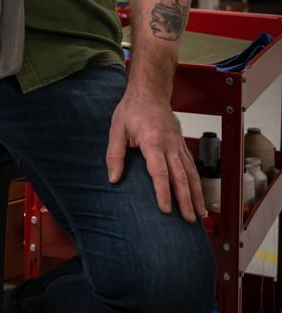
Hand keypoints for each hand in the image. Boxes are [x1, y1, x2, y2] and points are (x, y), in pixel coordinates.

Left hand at [106, 92, 205, 223]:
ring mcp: (178, 145)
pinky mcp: (182, 146)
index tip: (165, 209)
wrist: (150, 92)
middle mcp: (169, 145)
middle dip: (186, 199)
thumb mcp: (116, 128)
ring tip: (199, 214)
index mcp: (152, 141)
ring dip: (196, 194)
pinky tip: (199, 196)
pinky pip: (192, 166)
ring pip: (191, 173)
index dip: (163, 191)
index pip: (159, 171)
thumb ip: (114, 154)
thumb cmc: (132, 110)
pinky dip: (197, 183)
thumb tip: (113, 178)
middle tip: (188, 219)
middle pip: (180, 176)